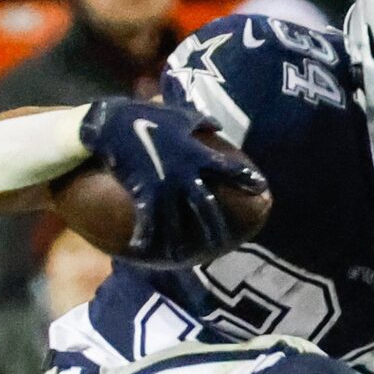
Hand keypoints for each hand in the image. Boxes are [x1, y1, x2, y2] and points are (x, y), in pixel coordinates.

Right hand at [78, 97, 266, 267]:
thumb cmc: (146, 116)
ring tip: (185, 258)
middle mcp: (185, 176)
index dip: (246, 179)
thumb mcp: (177, 115)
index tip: (263, 188)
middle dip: (218, 226)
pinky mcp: (144, 195)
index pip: (229, 170)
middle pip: (208, 207)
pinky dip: (146, 237)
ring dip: (182, 243)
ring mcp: (166, 188)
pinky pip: (148, 222)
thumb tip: (216, 124)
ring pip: (180, 223)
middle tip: (225, 241)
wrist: (111, 123)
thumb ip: (199, 122)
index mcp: (196, 156)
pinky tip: (143, 250)